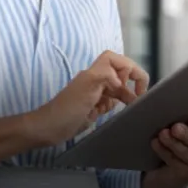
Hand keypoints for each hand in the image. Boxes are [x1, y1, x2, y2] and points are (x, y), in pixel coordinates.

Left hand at [29, 50, 149, 146]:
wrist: (50, 128)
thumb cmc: (68, 108)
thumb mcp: (87, 89)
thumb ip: (105, 77)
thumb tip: (121, 80)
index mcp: (94, 73)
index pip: (114, 60)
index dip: (128, 67)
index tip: (136, 85)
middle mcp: (96, 81)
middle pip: (119, 74)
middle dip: (130, 84)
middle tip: (137, 100)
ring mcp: (95, 94)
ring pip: (117, 89)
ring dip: (124, 96)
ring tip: (130, 108)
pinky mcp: (94, 107)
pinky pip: (110, 102)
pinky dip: (115, 106)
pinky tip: (114, 113)